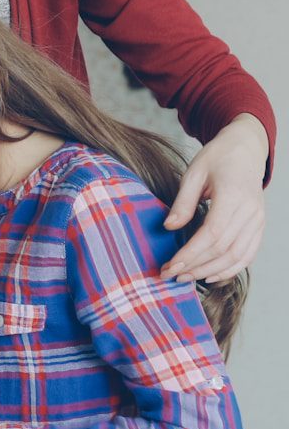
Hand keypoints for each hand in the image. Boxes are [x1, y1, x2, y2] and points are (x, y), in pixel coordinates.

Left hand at [162, 114, 268, 282]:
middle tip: (169, 275)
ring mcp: (258, 220)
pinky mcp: (259, 226)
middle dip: (195, 267)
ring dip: (210, 271)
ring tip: (186, 278)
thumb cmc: (217, 158)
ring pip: (237, 256)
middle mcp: (250, 211)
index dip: (190, 254)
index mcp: (233, 196)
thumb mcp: (193, 172)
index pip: (212, 234)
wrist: (246, 150)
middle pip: (223, 249)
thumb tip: (168, 227)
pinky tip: (210, 276)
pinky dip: (230, 269)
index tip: (169, 266)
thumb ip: (183, 202)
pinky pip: (248, 254)